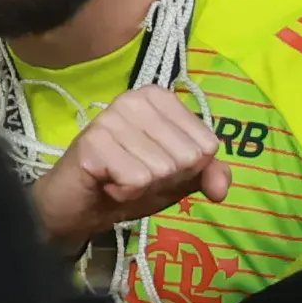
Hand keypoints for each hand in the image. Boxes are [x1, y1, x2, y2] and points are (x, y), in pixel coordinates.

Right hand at [39, 84, 223, 245]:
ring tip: (120, 177)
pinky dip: (126, 192)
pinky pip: (136, 179)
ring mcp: (111, 117)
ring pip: (162, 169)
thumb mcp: (179, 177)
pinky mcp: (93, 142)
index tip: (158, 165)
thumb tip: (220, 190)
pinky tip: (108, 183)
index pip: (207, 144)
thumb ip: (208, 173)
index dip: (188, 168)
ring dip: (144, 187)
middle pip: (186, 156)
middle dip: (167, 178)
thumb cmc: (130, 182)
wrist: (81, 204)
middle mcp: (134, 98)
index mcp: (160, 98)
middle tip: (137, 173)